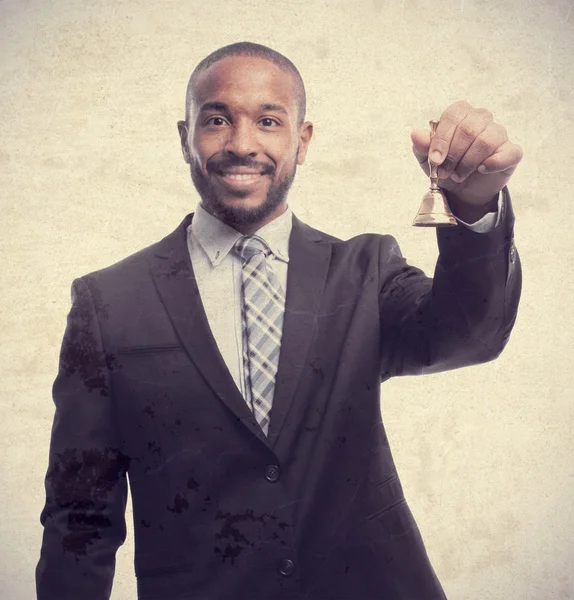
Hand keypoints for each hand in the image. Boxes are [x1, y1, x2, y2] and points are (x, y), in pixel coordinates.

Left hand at [411, 101, 522, 219]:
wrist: (463, 191)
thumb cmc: (447, 168)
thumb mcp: (429, 160)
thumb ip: (422, 147)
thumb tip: (415, 134)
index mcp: (461, 115)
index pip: (453, 115)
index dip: (442, 139)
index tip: (435, 160)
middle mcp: (482, 119)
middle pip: (468, 129)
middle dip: (453, 155)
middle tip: (444, 172)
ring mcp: (498, 134)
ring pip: (485, 141)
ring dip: (468, 163)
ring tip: (458, 175)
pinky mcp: (511, 152)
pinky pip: (509, 153)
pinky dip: (493, 163)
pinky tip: (481, 170)